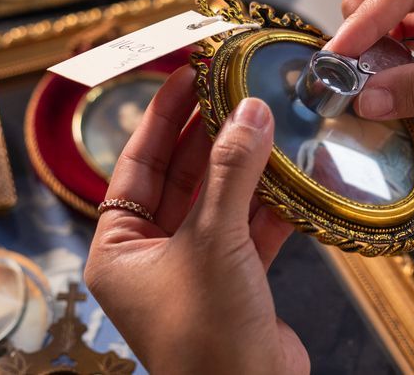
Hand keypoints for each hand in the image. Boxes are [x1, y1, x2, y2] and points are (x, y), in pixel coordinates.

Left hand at [84, 66, 307, 374]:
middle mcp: (152, 257)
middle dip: (210, 133)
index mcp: (120, 249)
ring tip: (269, 117)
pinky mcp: (237, 283)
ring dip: (247, 164)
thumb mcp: (213, 242)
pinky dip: (272, 202)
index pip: (136, 163)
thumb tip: (249, 111)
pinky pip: (251, 228)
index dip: (162, 116)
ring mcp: (196, 269)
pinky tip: (293, 171)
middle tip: (233, 85)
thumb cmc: (208, 340)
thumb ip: (232, 172)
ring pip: (220, 199)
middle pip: (181, 176)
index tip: (185, 74)